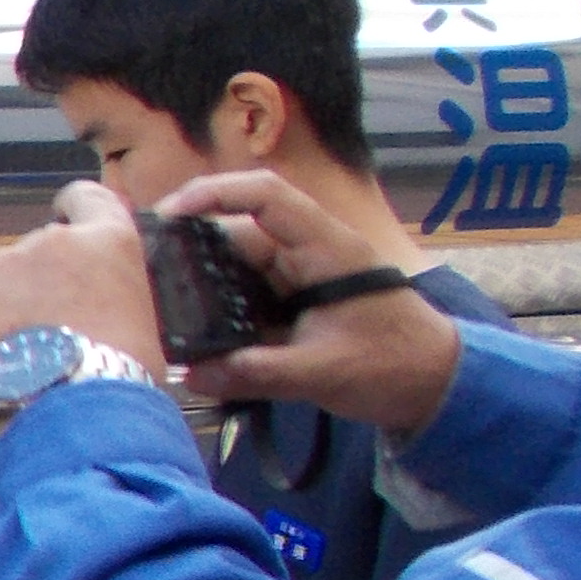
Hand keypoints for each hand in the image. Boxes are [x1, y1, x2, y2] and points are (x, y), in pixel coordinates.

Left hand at [0, 183, 169, 410]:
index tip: (66, 225)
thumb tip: (99, 303)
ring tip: (19, 363)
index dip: (73, 212)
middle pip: (31, 257)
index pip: (84, 200)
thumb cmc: (118, 380)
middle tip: (44, 338)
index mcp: (106, 241)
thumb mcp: (143, 322)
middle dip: (32, 291)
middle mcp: (49, 240)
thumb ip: (114, 292)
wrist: (75, 412)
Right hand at [159, 168, 468, 435]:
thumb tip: (192, 377)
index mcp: (324, 248)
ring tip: (158, 310)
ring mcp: (299, 279)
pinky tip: (191, 336)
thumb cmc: (395, 366)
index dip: (214, 193)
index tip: (168, 215)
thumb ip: (256, 374)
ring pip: (235, 269)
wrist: (437, 386)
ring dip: (201, 288)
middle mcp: (307, 254)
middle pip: (236, 235)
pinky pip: (244, 299)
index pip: (265, 196)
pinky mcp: (294, 306)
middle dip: (189, 252)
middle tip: (143, 279)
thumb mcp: (324, 373)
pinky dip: (218, 313)